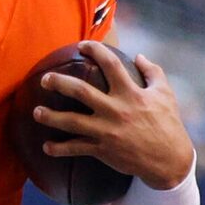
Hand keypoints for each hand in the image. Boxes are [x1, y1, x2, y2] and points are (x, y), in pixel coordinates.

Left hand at [34, 42, 196, 189]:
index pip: (110, 64)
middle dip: (59, 83)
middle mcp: (116, 110)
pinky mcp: (102, 150)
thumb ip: (152, 72)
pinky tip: (46, 147)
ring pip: (71, 121)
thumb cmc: (168, 124)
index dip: (95, 50)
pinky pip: (75, 149)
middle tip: (44, 79)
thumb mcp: (165, 94)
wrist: (168, 160)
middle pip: (80, 91)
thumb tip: (138, 56)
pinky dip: (59, 149)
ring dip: (50, 117)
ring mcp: (107, 131)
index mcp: (131, 93)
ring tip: (35, 112)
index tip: (82, 45)